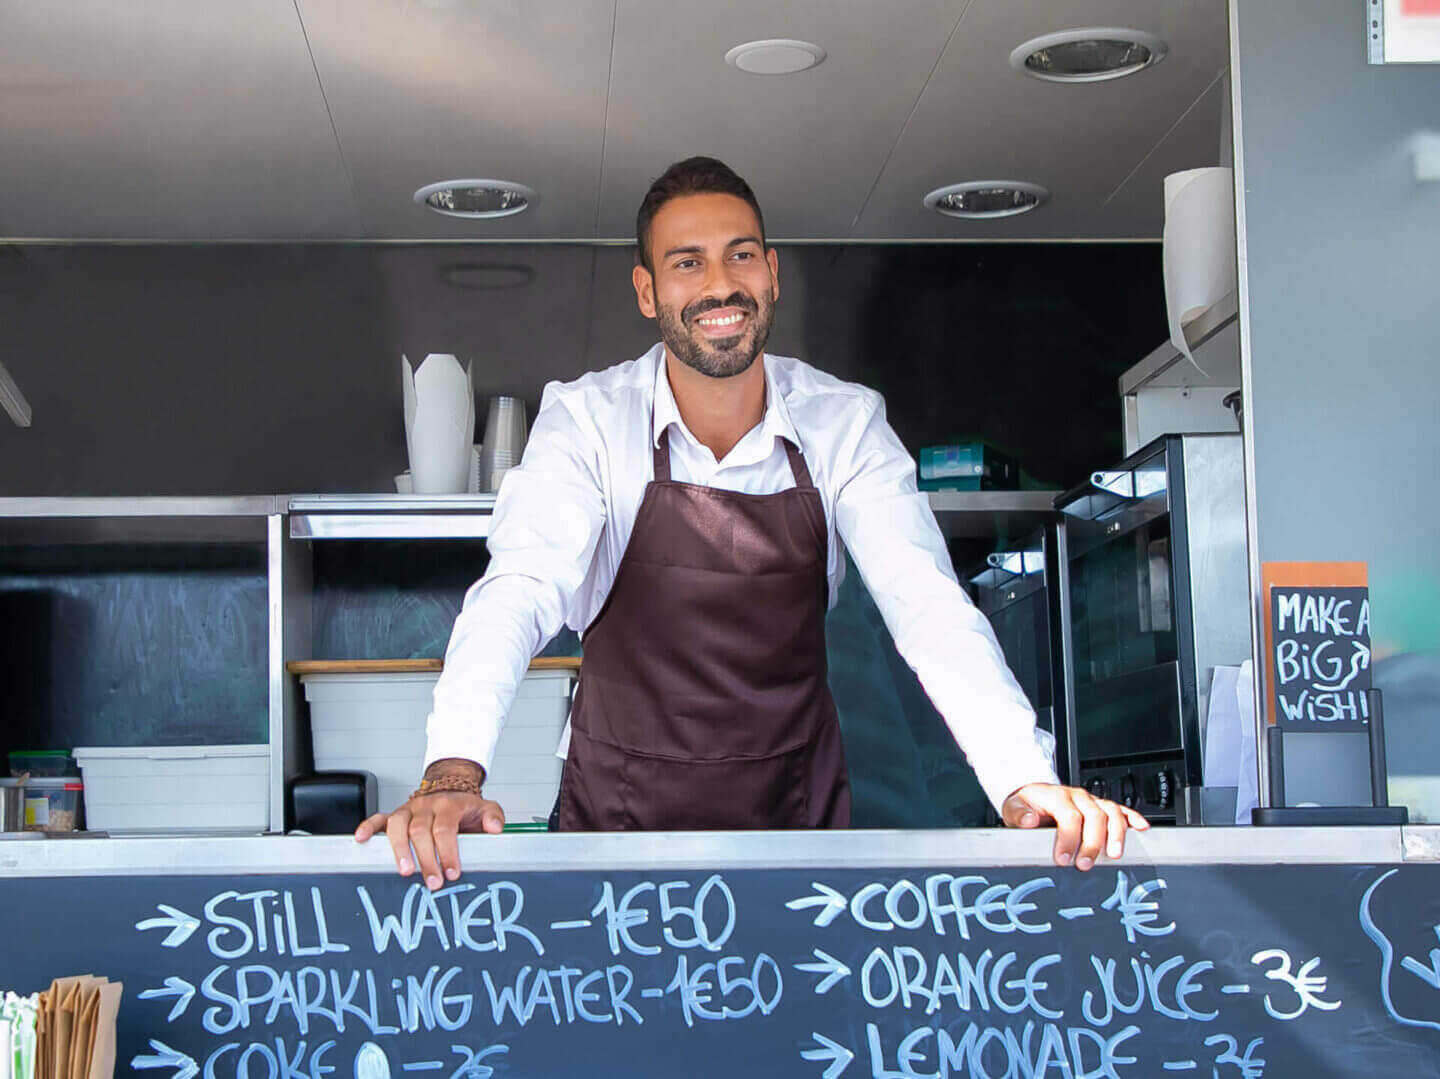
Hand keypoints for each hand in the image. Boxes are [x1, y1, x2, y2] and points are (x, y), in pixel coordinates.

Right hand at [354, 760, 505, 888]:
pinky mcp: (394, 814)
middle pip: (421, 831)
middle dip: (426, 859)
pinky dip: (367, 828)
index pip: (445, 828)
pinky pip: (377, 818)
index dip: (447, 851)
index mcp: (449, 805)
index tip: (452, 873)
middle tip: (433, 882)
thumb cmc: (465, 809)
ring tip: (405, 871)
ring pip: (397, 826)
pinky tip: (362, 840)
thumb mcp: (486, 809)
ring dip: (399, 850)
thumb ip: (493, 817)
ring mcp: (408, 810)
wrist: (450, 789)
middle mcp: (426, 806)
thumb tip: (495, 828)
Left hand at [1001, 782, 1149, 870]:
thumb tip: (1029, 820)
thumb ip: (1020, 814)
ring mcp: (1091, 800)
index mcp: (1056, 797)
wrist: (1032, 795)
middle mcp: (1077, 797)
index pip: (1069, 816)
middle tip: (1085, 864)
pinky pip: (1121, 809)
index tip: (1063, 859)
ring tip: (1115, 855)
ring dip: (1117, 834)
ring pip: (1112, 812)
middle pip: (1094, 816)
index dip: (1068, 839)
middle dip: (1093, 843)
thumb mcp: (1013, 808)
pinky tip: (1142, 829)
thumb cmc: (1025, 806)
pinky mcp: (1101, 806)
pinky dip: (1133, 818)